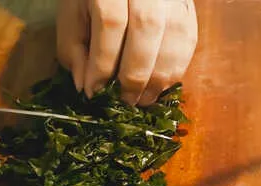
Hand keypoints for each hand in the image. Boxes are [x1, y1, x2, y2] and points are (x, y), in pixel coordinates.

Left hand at [57, 0, 197, 105]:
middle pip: (147, 29)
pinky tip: (158, 86)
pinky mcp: (186, 7)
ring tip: (141, 99)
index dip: (103, 65)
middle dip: (134, 75)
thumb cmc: (89, 3)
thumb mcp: (71, 21)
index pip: (111, 24)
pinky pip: (188, 40)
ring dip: (158, 77)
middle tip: (122, 101)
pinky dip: (175, 69)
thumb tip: (86, 86)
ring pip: (175, 35)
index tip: (94, 92)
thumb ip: (74, 52)